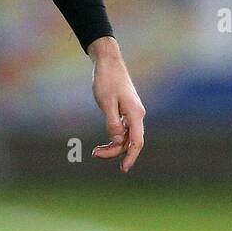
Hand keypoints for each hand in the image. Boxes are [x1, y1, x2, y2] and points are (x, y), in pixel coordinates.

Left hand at [88, 37, 145, 173]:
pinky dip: (113, 137)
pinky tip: (104, 142)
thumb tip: (116, 141)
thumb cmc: (106, 80)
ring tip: (95, 151)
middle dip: (115, 152)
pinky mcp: (126, 110)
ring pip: (126, 136)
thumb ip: (112, 123)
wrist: (108, 61)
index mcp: (135, 113)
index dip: (131, 157)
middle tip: (95, 154)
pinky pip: (123, 129)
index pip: (136, 141)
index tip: (123, 169)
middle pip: (130, 141)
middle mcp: (137, 115)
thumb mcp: (106, 102)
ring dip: (113, 145)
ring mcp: (132, 113)